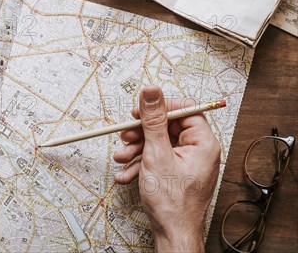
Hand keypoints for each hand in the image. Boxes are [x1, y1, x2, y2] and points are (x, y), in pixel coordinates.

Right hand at [113, 85, 220, 251]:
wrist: (172, 234)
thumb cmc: (172, 202)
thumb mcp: (156, 154)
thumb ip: (153, 120)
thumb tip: (151, 91)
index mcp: (203, 143)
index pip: (185, 110)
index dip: (161, 107)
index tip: (141, 110)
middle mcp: (199, 150)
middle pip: (168, 127)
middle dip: (142, 132)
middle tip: (126, 135)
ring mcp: (188, 162)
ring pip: (159, 143)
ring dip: (137, 149)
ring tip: (122, 157)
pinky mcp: (177, 172)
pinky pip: (158, 158)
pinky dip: (141, 163)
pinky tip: (127, 173)